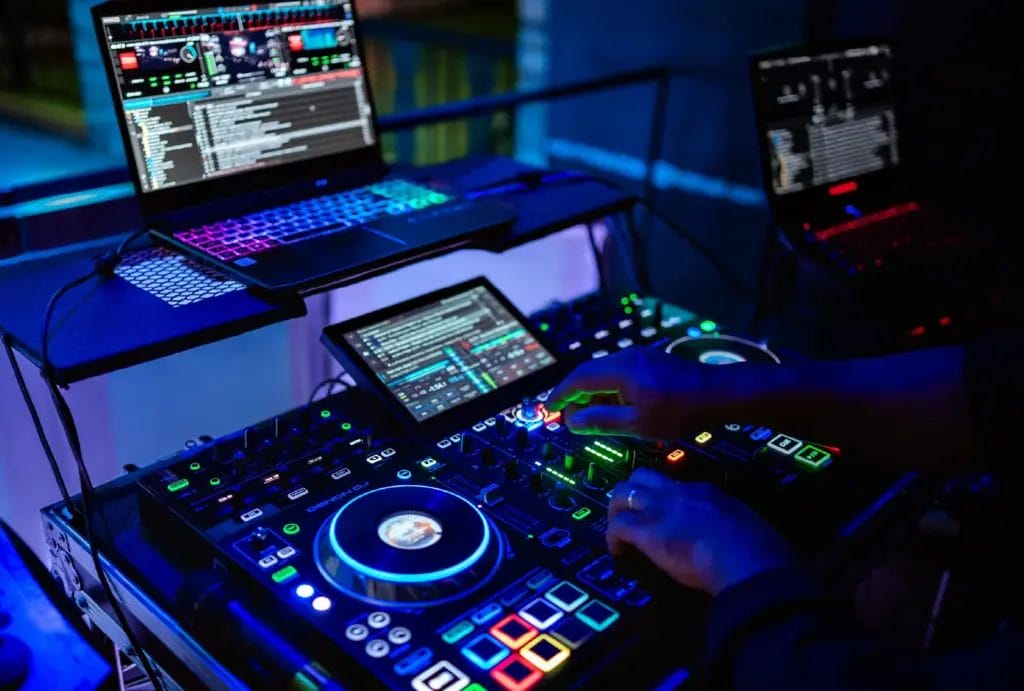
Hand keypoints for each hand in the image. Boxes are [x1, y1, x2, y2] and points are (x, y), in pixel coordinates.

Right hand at [547, 347, 757, 438]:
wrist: (720, 394)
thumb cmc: (681, 411)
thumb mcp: (638, 423)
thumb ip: (602, 422)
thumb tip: (572, 422)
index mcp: (620, 370)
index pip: (579, 379)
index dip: (561, 394)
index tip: (548, 409)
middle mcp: (627, 357)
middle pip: (589, 372)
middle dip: (574, 394)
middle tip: (566, 416)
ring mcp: (640, 357)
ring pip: (604, 373)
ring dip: (592, 393)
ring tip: (589, 417)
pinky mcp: (651, 362)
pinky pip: (620, 373)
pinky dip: (609, 389)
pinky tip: (614, 407)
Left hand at [607, 468, 793, 594]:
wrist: (748, 560)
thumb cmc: (758, 550)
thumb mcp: (747, 526)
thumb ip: (732, 526)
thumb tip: (732, 539)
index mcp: (705, 491)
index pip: (675, 485)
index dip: (664, 497)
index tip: (663, 514)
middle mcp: (678, 493)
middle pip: (641, 477)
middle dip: (630, 492)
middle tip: (630, 514)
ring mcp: (660, 509)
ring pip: (621, 493)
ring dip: (616, 511)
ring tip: (618, 531)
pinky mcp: (647, 531)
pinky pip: (617, 527)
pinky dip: (612, 538)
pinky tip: (618, 552)